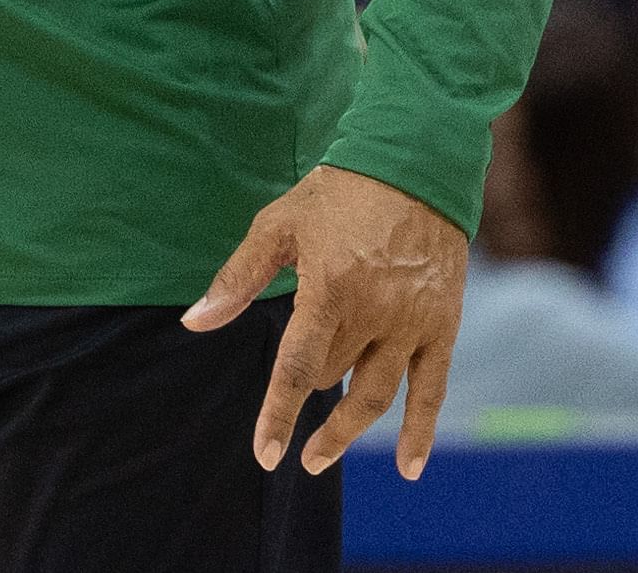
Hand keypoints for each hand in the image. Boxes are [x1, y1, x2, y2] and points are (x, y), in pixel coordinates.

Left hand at [183, 163, 468, 478]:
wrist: (414, 168)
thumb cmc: (336, 194)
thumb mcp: (277, 226)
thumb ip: (237, 279)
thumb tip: (194, 322)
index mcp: (328, 290)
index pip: (297, 368)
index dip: (279, 415)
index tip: (265, 455)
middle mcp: (374, 313)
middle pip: (332, 376)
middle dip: (308, 393)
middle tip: (291, 413)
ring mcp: (412, 323)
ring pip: (377, 395)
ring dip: (348, 432)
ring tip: (319, 459)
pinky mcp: (442, 326)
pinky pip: (433, 390)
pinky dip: (421, 432)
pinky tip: (408, 469)